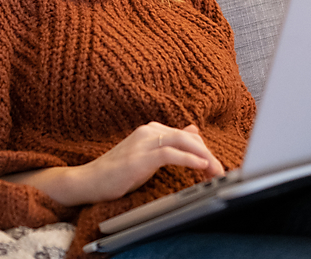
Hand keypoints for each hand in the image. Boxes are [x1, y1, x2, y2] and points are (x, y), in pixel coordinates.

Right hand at [3, 122, 223, 206]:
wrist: (89, 181)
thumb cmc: (117, 172)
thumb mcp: (147, 155)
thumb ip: (169, 143)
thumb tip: (193, 130)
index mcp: (151, 130)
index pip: (187, 135)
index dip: (204, 150)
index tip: (217, 165)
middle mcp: (149, 131)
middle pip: (189, 137)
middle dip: (208, 154)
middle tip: (222, 170)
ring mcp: (144, 142)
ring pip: (183, 142)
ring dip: (204, 157)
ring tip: (216, 170)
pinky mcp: (140, 157)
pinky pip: (171, 154)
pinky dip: (189, 159)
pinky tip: (202, 166)